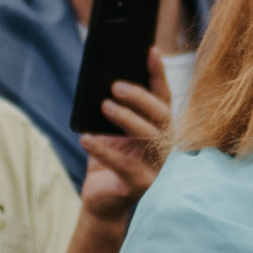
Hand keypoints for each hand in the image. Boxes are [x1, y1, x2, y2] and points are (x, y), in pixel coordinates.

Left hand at [77, 52, 172, 225]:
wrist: (102, 201)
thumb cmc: (109, 160)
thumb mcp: (112, 131)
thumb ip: (115, 110)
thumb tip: (104, 80)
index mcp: (161, 129)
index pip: (164, 97)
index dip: (158, 74)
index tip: (149, 51)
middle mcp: (165, 147)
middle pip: (161, 116)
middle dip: (140, 98)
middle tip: (114, 86)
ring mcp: (157, 168)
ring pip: (148, 138)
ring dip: (126, 119)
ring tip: (103, 106)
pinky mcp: (140, 185)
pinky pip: (123, 164)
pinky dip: (104, 150)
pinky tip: (87, 139)